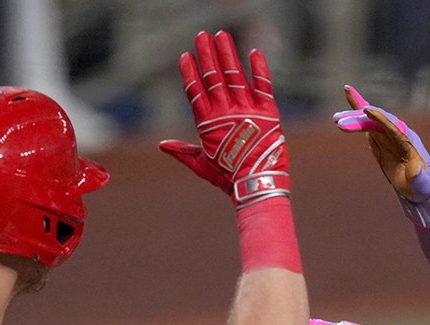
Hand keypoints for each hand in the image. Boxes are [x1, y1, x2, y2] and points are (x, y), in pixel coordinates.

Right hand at [160, 31, 288, 207]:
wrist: (256, 185)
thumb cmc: (228, 177)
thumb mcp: (201, 164)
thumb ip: (182, 151)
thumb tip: (162, 145)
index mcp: (208, 122)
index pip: (195, 91)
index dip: (190, 72)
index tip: (185, 56)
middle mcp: (225, 111)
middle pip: (213, 77)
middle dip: (207, 54)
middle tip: (201, 36)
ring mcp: (246, 109)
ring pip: (234, 75)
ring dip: (227, 54)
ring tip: (221, 35)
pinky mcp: (267, 112)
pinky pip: (263, 85)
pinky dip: (259, 68)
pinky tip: (254, 51)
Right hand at [333, 87, 429, 227]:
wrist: (419, 184)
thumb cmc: (422, 186)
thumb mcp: (422, 184)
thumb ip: (418, 178)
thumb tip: (415, 170)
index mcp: (408, 142)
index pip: (393, 127)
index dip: (380, 119)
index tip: (366, 110)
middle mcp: (397, 133)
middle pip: (377, 123)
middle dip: (359, 121)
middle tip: (339, 122)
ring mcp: (387, 134)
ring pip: (369, 121)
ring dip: (353, 118)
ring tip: (336, 119)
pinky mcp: (380, 138)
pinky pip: (367, 123)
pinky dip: (356, 113)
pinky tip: (347, 98)